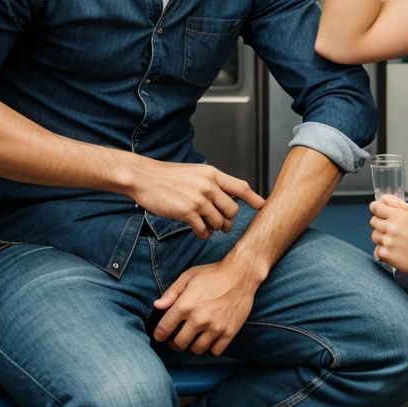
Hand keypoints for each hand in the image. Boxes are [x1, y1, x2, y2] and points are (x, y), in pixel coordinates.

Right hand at [127, 158, 263, 238]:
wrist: (145, 177)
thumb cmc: (168, 176)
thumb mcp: (195, 172)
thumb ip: (211, 183)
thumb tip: (224, 196)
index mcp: (212, 174)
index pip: (240, 187)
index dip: (254, 198)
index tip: (262, 206)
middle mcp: (209, 186)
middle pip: (232, 210)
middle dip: (229, 220)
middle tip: (223, 223)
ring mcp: (198, 199)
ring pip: (219, 221)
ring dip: (216, 228)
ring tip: (209, 227)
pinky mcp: (187, 212)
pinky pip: (203, 229)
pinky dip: (203, 234)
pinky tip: (199, 231)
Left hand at [151, 261, 257, 355]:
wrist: (241, 273)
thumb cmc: (213, 273)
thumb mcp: (188, 276)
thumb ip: (171, 292)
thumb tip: (157, 306)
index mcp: (185, 305)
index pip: (164, 329)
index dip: (159, 335)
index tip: (160, 335)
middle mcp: (198, 319)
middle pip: (179, 344)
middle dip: (174, 343)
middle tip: (176, 339)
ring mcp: (215, 327)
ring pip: (197, 350)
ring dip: (192, 346)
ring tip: (193, 339)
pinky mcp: (229, 332)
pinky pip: (216, 351)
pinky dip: (211, 348)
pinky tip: (210, 339)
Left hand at [370, 195, 407, 273]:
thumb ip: (399, 204)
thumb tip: (384, 198)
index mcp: (398, 216)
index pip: (375, 207)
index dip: (377, 209)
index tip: (382, 213)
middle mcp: (390, 227)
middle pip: (373, 221)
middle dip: (381, 223)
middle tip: (393, 229)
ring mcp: (387, 241)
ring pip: (374, 235)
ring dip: (381, 237)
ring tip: (394, 241)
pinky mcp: (385, 254)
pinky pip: (376, 249)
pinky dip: (383, 251)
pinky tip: (393, 250)